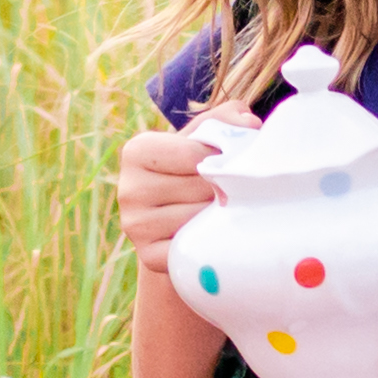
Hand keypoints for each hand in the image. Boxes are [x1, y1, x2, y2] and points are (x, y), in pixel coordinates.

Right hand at [114, 123, 221, 260]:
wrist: (172, 218)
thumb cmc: (191, 171)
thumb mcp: (201, 138)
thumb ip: (223, 121)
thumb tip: (250, 122)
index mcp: (137, 151)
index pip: (194, 154)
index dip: (222, 159)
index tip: (230, 164)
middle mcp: (128, 188)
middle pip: (200, 188)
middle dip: (222, 188)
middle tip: (229, 190)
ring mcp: (135, 225)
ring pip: (198, 218)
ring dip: (218, 216)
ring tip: (221, 210)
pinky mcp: (148, 255)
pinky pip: (191, 249)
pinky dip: (207, 243)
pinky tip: (210, 235)